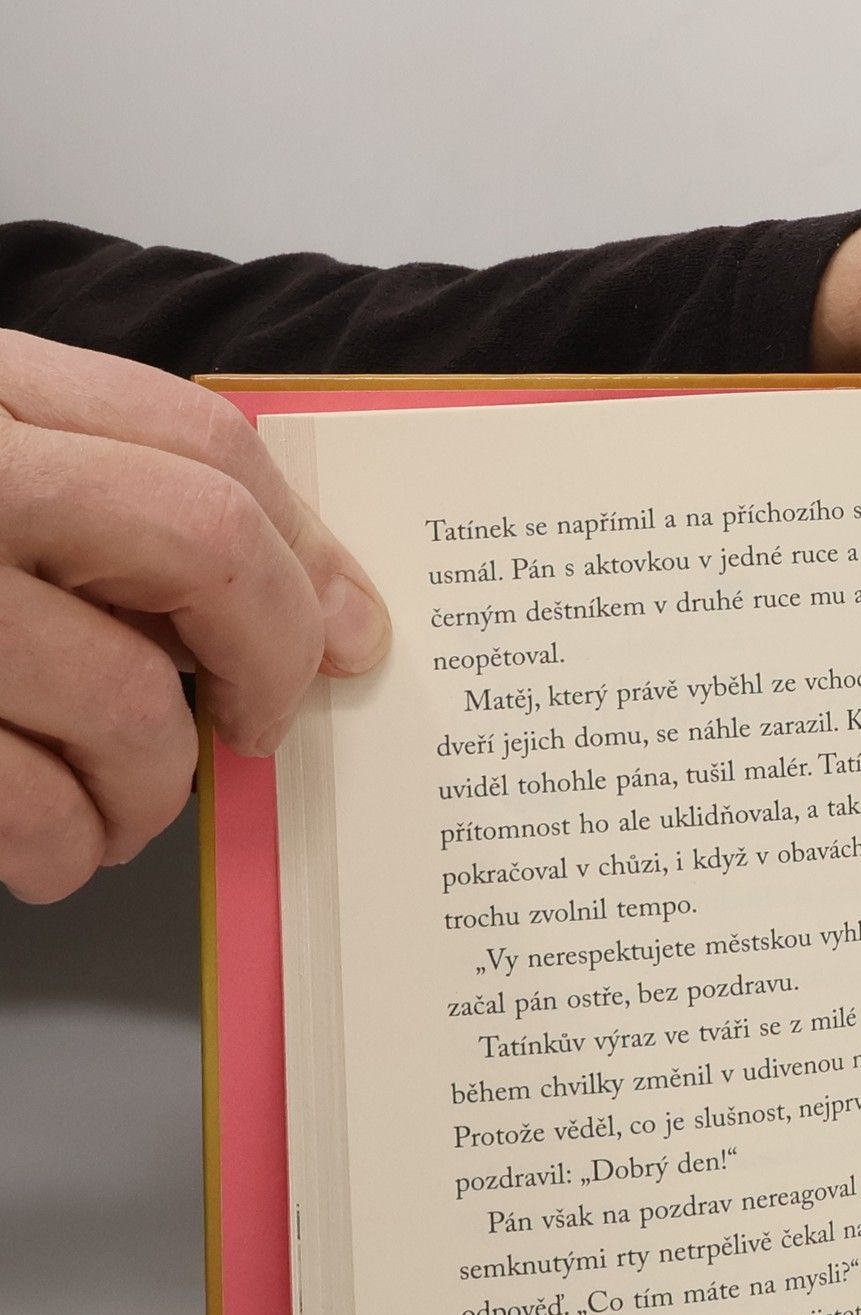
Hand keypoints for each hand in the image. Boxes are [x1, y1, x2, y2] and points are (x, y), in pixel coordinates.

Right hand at [0, 333, 389, 901]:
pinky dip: (66, 850)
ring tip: (119, 804)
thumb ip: (103, 504)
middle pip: (200, 546)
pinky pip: (31, 805)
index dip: (307, 549)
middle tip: (253, 723)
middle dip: (268, 659)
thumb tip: (318, 608)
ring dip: (153, 787)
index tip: (349, 632)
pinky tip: (49, 847)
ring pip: (126, 699)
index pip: (200, 437)